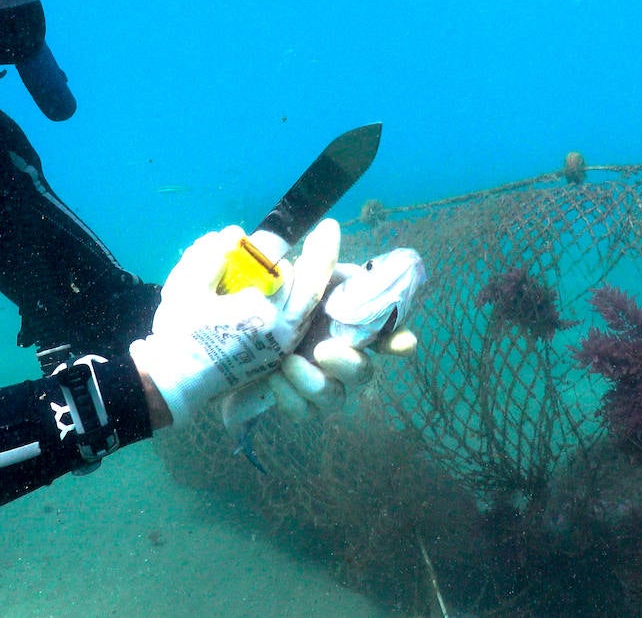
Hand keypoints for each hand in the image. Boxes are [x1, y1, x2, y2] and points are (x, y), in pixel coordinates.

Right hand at [131, 220, 339, 426]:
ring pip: (301, 308)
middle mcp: (282, 335)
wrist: (172, 385)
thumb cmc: (179, 336)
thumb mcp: (186, 288)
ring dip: (298, 285)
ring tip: (285, 265)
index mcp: (266, 316)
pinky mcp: (271, 357)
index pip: (303, 275)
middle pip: (308, 291)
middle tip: (307, 240)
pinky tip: (270, 290)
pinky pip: (291, 322)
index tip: (329, 227)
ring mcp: (279, 349)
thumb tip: (233, 236)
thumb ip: (210, 256)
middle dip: (305, 266)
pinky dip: (287, 302)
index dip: (319, 250)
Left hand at [222, 246, 424, 426]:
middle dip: (349, 364)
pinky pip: (304, 411)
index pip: (388, 336)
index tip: (402, 342)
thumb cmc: (279, 303)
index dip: (400, 341)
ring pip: (335, 397)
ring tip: (288, 363)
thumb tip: (329, 229)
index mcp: (350, 328)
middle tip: (325, 349)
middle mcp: (344, 359)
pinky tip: (273, 377)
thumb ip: (318, 262)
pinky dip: (290, 396)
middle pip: (364, 372)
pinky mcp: (298, 404)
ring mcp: (324, 385)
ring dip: (314, 382)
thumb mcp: (297, 280)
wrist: (239, 335)